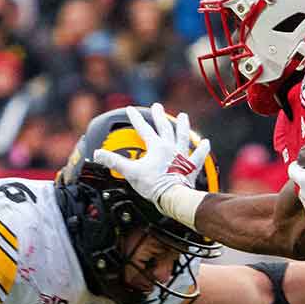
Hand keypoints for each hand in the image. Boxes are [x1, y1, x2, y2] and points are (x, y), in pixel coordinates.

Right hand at [93, 103, 210, 216]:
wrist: (173, 197)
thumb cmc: (154, 185)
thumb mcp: (131, 172)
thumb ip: (114, 161)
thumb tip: (98, 153)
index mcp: (156, 147)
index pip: (143, 129)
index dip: (136, 118)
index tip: (130, 109)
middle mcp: (171, 147)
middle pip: (165, 127)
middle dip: (160, 116)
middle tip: (157, 107)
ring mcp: (182, 156)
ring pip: (183, 136)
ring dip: (183, 125)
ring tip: (183, 116)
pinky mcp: (191, 167)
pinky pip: (198, 156)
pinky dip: (202, 149)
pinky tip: (206, 142)